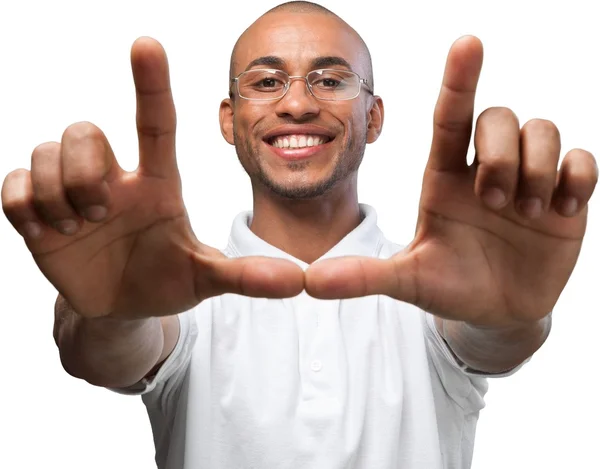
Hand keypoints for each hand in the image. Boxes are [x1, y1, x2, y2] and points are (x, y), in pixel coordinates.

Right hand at [2, 37, 302, 318]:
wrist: (123, 307)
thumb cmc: (168, 281)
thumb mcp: (206, 278)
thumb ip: (245, 276)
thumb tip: (298, 282)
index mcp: (158, 183)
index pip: (155, 123)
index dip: (151, 84)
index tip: (147, 44)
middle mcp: (114, 178)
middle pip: (86, 130)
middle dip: (86, 169)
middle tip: (102, 211)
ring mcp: (72, 193)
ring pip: (44, 151)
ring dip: (58, 193)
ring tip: (80, 228)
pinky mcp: (37, 213)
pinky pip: (12, 185)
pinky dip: (27, 208)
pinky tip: (50, 233)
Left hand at [305, 36, 597, 325]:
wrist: (494, 313)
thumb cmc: (447, 288)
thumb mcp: (407, 281)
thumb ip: (363, 276)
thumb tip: (308, 282)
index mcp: (443, 176)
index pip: (450, 116)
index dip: (459, 79)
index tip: (467, 43)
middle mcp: (483, 168)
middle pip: (499, 116)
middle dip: (500, 153)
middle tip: (496, 203)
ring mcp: (526, 179)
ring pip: (541, 129)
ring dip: (535, 168)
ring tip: (525, 212)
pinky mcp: (564, 196)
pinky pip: (581, 159)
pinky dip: (574, 178)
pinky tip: (559, 210)